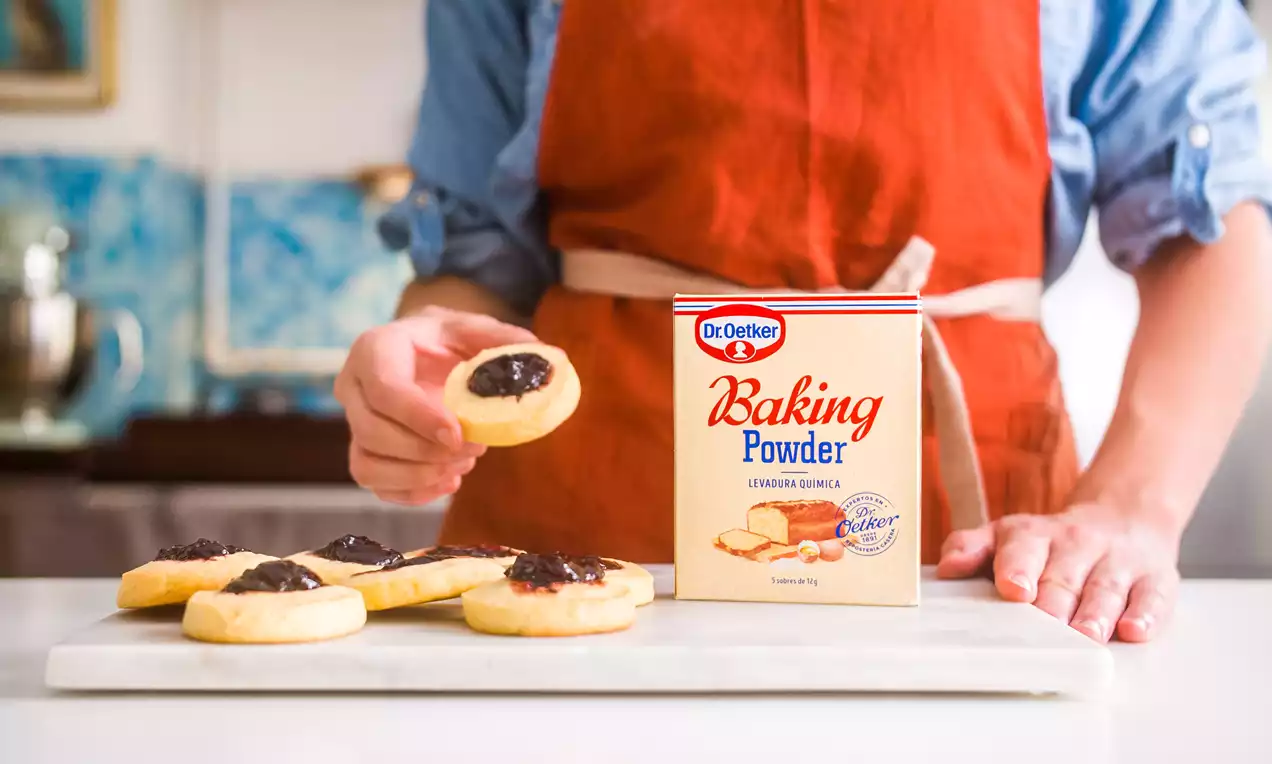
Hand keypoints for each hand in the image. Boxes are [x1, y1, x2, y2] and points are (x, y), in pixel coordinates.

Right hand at [335, 306, 536, 504]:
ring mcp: (354, 423)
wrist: (426, 352)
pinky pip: (375, 484)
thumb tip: (546, 358)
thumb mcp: (475, 328)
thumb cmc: (448, 340)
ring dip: (419, 474)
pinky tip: (448, 481)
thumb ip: (505, 340)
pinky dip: (413, 492)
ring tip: (463, 465)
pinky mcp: (363, 451)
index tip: (459, 434)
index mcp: (375, 349)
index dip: (420, 417)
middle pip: (372, 432)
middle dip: (426, 451)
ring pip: (367, 464)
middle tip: (473, 449)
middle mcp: (353, 386)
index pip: (384, 389)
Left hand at [936, 504, 1181, 642]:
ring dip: (1095, 614)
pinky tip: (1134, 631)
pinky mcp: (1154, 580)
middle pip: (1064, 577)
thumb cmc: (1053, 542)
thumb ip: (971, 548)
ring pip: (1105, 589)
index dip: (1018, 567)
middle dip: (1054, 603)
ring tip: (1086, 635)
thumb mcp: (1007, 536)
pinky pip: (1152, 597)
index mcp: (1035, 535)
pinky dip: (1145, 615)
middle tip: (1044, 627)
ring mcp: (1117, 563)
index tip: (1014, 588)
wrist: (1124, 517)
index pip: (1024, 548)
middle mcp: (1077, 545)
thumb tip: (946, 568)